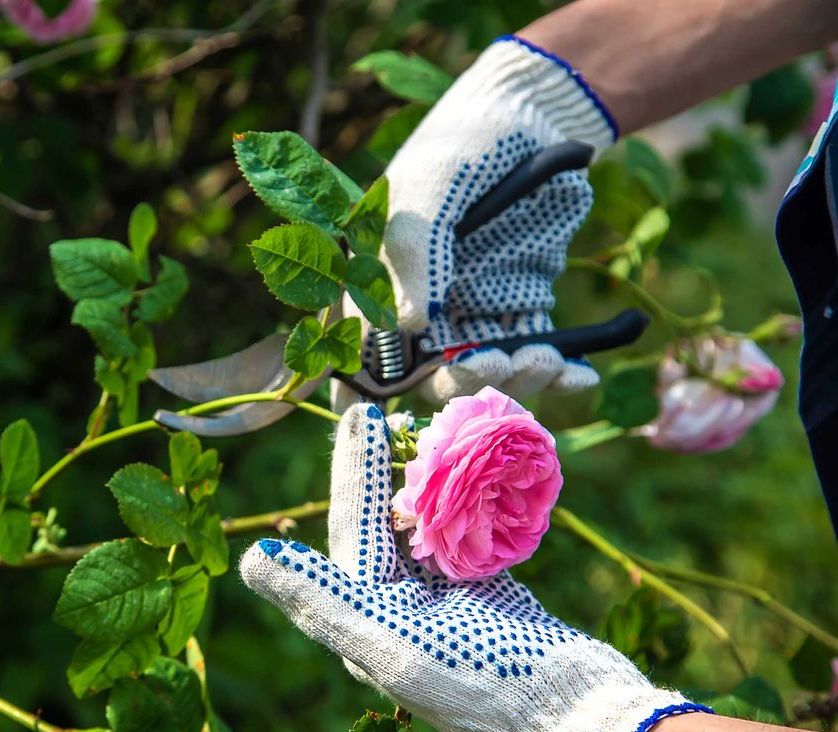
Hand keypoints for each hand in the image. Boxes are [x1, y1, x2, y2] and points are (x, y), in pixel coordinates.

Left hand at [240, 403, 709, 731]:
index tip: (364, 416)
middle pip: (382, 524)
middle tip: (383, 409)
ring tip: (427, 429)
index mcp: (368, 623)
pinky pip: (466, 537)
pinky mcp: (488, 597)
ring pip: (423, 527)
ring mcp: (445, 605)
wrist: (586, 726)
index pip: (351, 532)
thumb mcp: (397, 648)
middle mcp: (397, 613)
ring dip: (423, 480)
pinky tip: (474, 469)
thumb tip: (252, 560)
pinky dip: (468, 502)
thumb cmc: (490, 690)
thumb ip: (323, 602)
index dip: (354, 473)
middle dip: (382, 467)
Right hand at [377, 35, 615, 400]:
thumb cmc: (466, 141)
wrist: (535, 115)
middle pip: (433, 375)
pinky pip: (534, 355)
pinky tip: (580, 374)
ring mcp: (473, 312)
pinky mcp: (520, 310)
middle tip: (497, 362)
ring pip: (486, 373)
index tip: (408, 399)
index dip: (376, 391)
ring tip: (545, 358)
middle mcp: (424, 307)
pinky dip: (559, 372)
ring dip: (514, 381)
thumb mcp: (434, 184)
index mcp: (383, 281)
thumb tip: (409, 327)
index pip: (367, 351)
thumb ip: (415, 251)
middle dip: (466, 382)